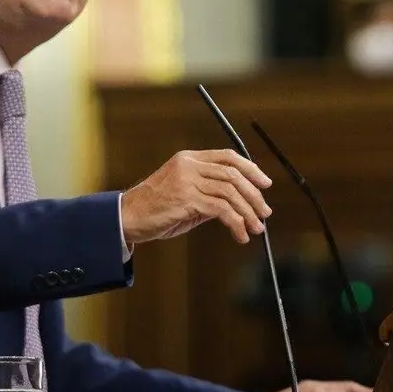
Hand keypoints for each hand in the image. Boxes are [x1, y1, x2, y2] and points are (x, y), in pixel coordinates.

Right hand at [120, 149, 272, 244]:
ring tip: (256, 229)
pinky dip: (235, 223)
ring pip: (230, 192)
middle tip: (265, 213)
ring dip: (248, 212)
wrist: (127, 218)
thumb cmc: (156, 209)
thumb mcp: (186, 195)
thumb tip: (240, 202)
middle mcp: (189, 165)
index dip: (251, 169)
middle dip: (254, 195)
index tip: (265, 184)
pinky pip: (220, 210)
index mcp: (190, 159)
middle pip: (233, 174)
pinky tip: (240, 235)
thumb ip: (210, 193)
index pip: (228, 156)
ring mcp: (187, 180)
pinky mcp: (186, 199)